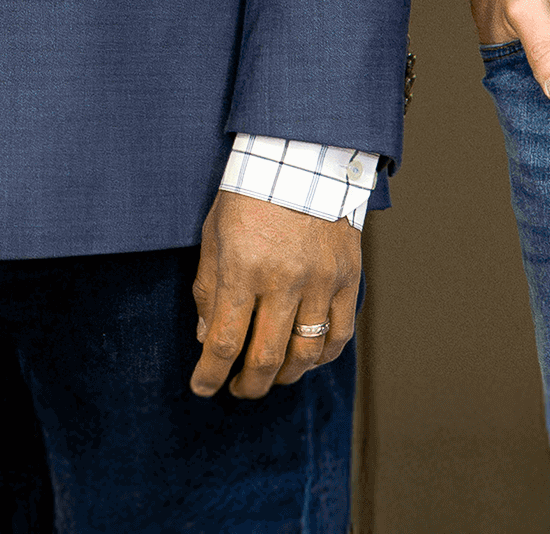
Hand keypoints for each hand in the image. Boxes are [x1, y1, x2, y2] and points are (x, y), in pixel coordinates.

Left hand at [188, 192, 359, 398]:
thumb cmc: (249, 193)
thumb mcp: (213, 234)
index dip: (210, 373)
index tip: (202, 387)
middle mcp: (284, 281)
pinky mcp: (348, 278)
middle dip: (247, 385)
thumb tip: (206, 336)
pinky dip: (322, 356)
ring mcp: (321, 282)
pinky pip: (339, 334)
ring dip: (284, 376)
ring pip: (305, 354)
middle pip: (265, 358)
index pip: (224, 340)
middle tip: (237, 390)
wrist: (302, 158)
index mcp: (243, 269)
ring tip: (270, 377)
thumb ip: (208, 287)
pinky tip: (306, 360)